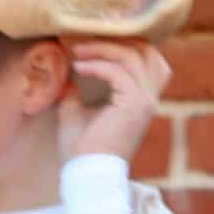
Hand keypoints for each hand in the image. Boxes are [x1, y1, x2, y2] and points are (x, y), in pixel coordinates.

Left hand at [57, 38, 168, 164]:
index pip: (146, 59)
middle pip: (147, 51)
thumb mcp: (73, 111)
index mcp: (140, 98)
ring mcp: (145, 100)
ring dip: (104, 48)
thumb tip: (65, 72)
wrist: (86, 174)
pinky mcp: (135, 105)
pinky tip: (78, 67)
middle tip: (84, 41)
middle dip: (116, 39)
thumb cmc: (80, 149)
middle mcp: (148, 97)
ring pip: (134, 56)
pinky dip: (98, 65)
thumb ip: (75, 90)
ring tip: (77, 50)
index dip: (122, 44)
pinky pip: (119, 72)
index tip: (88, 44)